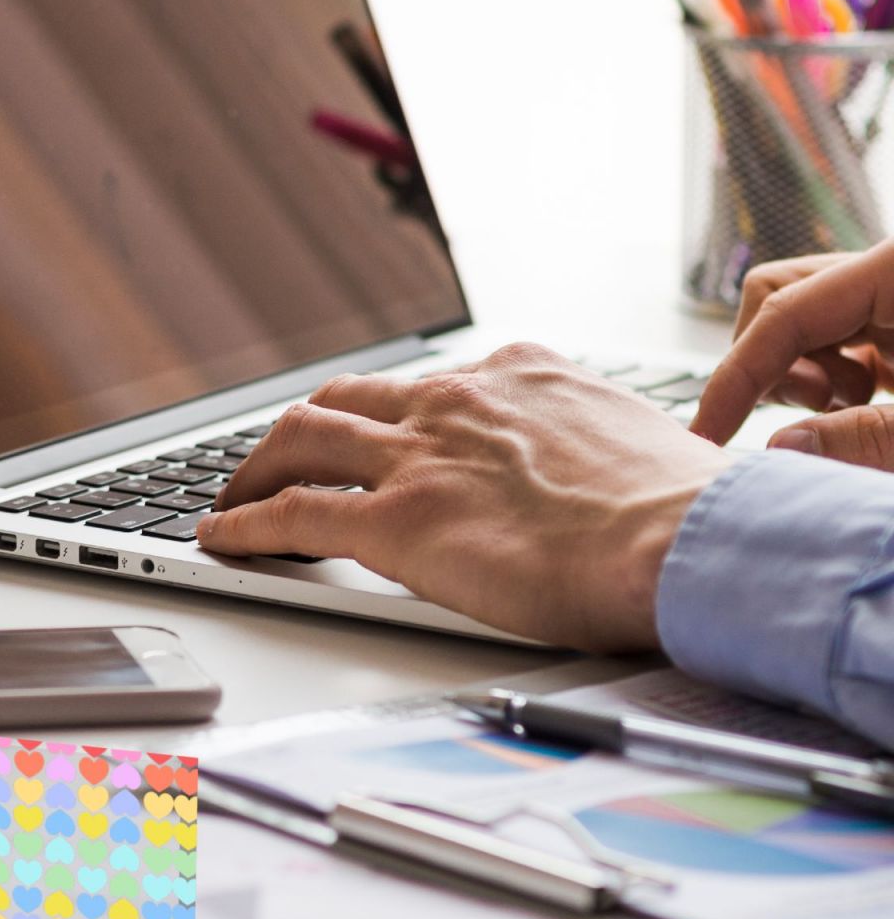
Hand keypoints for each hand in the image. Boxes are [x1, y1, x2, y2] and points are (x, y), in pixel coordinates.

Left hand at [193, 344, 736, 649]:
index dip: (390, 414)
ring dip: (258, 466)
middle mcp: (457, 402)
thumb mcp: (640, 447)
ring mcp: (420, 457)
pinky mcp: (397, 523)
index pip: (429, 386)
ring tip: (236, 493)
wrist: (694, 542)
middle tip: (284, 457)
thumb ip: (595, 448)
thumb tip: (609, 481)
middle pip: (346, 399)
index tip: (379, 433)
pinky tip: (224, 536)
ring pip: (302, 439)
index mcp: (520, 376)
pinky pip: (293, 514)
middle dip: (304, 427)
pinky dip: (247, 523)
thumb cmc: (689, 512)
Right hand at [691, 242, 893, 466]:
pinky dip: (833, 381)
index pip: (785, 310)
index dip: (737, 375)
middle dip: (774, 364)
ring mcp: (889, 296)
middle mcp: (886, 272)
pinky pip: (838, 338)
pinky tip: (867, 405)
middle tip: (819, 410)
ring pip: (801, 320)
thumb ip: (870, 439)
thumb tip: (780, 445)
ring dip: (808, 375)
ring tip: (860, 407)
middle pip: (780, 299)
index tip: (707, 433)